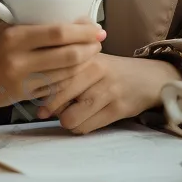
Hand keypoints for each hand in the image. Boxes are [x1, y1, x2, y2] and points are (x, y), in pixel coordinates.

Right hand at [0, 20, 105, 117]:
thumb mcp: (4, 30)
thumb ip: (31, 26)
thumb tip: (69, 20)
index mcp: (14, 35)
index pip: (58, 32)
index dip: (83, 31)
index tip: (97, 28)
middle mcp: (18, 58)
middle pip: (67, 55)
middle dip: (89, 48)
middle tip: (100, 42)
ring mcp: (22, 81)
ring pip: (65, 74)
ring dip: (83, 64)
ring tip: (92, 54)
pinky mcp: (23, 97)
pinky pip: (54, 87)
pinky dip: (69, 79)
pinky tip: (77, 72)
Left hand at [36, 54, 180, 134]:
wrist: (148, 78)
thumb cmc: (110, 71)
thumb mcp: (90, 59)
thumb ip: (65, 65)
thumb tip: (34, 85)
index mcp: (85, 55)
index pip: (52, 73)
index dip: (38, 88)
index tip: (33, 95)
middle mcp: (95, 70)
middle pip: (57, 96)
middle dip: (48, 107)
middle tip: (44, 111)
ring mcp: (107, 90)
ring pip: (69, 117)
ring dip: (65, 120)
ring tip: (68, 114)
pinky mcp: (116, 109)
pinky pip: (85, 127)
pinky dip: (79, 127)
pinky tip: (84, 119)